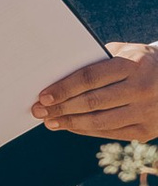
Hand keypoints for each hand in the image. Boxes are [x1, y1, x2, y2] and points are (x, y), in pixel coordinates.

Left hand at [32, 41, 157, 141]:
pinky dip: (87, 130)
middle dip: (61, 108)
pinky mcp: (146, 131)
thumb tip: (60, 72)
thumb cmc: (141, 63)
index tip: (44, 95)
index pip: (90, 78)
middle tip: (39, 110)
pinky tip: (71, 126)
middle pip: (91, 102)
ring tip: (51, 121)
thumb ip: (98, 61)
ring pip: (99, 122)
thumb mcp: (126, 52)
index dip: (64, 88)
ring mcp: (146, 112)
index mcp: (134, 65)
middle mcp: (142, 89)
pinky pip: (110, 133)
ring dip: (70, 123)